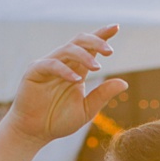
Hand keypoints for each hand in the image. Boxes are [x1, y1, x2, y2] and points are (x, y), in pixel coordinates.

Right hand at [8, 26, 127, 140]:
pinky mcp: (35, 71)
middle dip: (96, 41)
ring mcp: (48, 65)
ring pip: (67, 49)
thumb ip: (102, 95)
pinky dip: (65, 70)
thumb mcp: (86, 110)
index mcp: (77, 69)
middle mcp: (63, 63)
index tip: (116, 27)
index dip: (102, 35)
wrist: (34, 133)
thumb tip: (125, 83)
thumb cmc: (58, 121)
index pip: (90, 47)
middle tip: (109, 51)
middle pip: (80, 41)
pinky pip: (51, 64)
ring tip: (97, 67)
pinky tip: (76, 79)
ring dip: (84, 55)